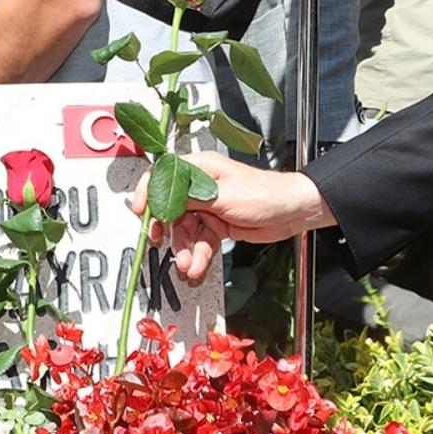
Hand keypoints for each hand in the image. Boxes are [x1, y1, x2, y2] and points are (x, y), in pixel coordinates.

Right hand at [134, 150, 332, 283]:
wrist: (291, 213)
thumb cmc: (266, 193)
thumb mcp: (223, 195)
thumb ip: (191, 198)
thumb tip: (165, 198)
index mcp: (201, 168)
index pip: (164, 175)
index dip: (149, 191)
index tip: (141, 210)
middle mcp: (202, 186)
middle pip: (171, 207)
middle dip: (166, 229)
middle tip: (158, 243)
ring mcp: (209, 207)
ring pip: (185, 229)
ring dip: (183, 248)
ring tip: (186, 263)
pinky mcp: (216, 225)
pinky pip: (199, 241)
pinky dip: (197, 254)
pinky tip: (197, 265)